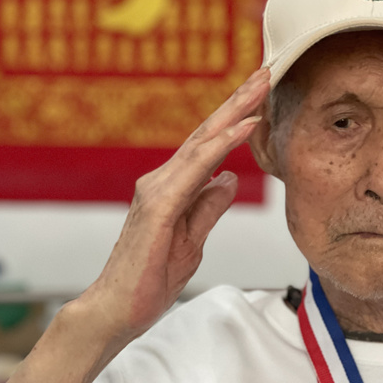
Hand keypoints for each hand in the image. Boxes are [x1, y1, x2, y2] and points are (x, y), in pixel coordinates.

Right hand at [83, 67, 270, 341]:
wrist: (116, 311)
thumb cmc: (150, 279)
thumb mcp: (192, 241)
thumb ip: (208, 208)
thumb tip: (227, 179)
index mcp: (173, 189)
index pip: (211, 146)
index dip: (237, 118)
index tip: (262, 94)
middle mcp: (162, 182)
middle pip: (207, 133)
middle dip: (239, 101)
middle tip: (266, 71)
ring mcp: (157, 191)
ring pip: (202, 142)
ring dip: (234, 112)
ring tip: (261, 86)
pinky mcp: (157, 208)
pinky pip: (195, 169)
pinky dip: (221, 145)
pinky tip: (244, 128)